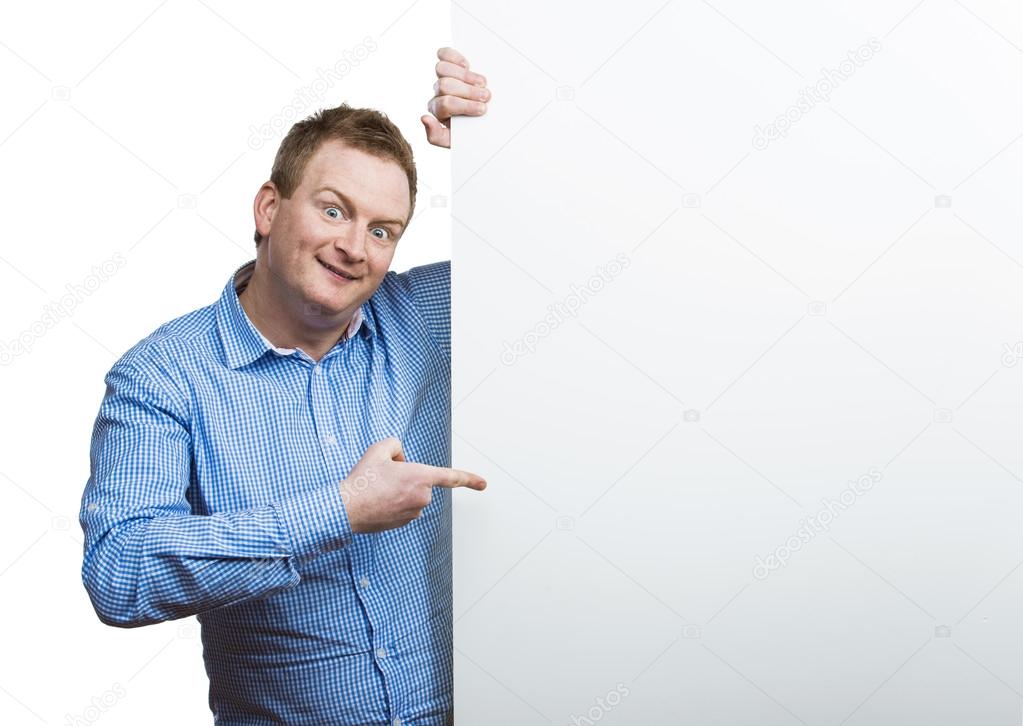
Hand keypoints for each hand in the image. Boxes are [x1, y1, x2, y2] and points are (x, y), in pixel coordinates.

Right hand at [339, 437, 486, 532]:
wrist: (346, 509)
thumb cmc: (363, 479)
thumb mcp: (379, 449)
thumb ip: (396, 445)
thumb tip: (401, 458)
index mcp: (421, 477)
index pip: (451, 477)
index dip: (469, 479)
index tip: (484, 484)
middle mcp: (422, 497)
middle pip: (419, 480)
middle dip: (405, 475)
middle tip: (382, 476)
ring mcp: (414, 513)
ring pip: (410, 494)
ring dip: (398, 489)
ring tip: (376, 489)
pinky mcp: (404, 523)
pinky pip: (403, 506)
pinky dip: (392, 502)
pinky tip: (376, 500)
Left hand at [422, 46, 490, 147]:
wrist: (479, 125)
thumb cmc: (468, 132)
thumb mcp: (453, 142)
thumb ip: (436, 136)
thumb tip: (424, 118)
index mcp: (438, 112)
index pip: (444, 104)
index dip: (464, 105)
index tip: (482, 109)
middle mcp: (438, 94)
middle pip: (445, 85)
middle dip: (468, 91)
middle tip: (486, 97)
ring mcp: (443, 78)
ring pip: (442, 69)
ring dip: (466, 75)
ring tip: (482, 83)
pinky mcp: (450, 65)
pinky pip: (443, 54)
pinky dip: (455, 57)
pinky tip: (467, 65)